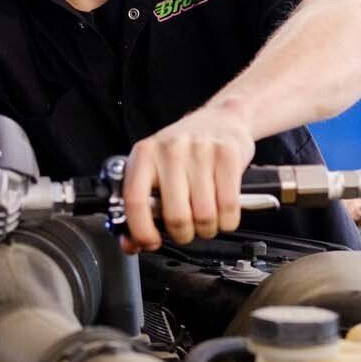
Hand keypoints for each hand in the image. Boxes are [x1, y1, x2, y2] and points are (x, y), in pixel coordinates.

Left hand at [122, 103, 255, 251]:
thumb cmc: (184, 151)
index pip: (135, 200)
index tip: (150, 242)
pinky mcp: (227, 156)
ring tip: (206, 219)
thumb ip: (141, 207)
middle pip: (176, 216)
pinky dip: (227, 221)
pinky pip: (228, 208)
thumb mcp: (155, 170)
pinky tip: (223, 213)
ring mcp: (200, 151)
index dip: (141, 230)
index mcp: (144, 154)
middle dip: (183, 234)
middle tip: (186, 230)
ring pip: (204, 216)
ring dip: (207, 229)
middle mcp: (170, 150)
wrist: (221, 118)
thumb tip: (131, 243)